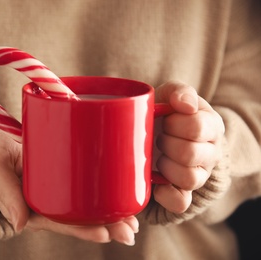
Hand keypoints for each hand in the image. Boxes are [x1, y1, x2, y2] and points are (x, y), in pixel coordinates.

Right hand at [0, 124, 138, 244]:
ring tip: (132, 223)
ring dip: (110, 216)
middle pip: (77, 220)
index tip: (105, 232)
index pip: (59, 222)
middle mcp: (46, 202)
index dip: (82, 229)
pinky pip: (83, 189)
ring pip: (84, 208)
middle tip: (129, 231)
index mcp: (30, 206)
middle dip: (105, 227)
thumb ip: (4, 192)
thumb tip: (20, 225)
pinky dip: (104, 196)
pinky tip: (122, 199)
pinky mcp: (62, 175)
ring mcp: (55, 190)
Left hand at [153, 81, 224, 212]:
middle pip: (190, 153)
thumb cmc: (163, 113)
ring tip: (157, 155)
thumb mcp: (169, 95)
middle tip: (158, 137)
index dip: (174, 123)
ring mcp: (198, 175)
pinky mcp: (183, 194)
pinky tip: (155, 180)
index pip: (198, 127)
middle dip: (166, 143)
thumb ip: (179, 91)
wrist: (155, 133)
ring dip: (165, 165)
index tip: (165, 119)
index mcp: (210, 126)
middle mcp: (210, 153)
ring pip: (189, 179)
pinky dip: (165, 194)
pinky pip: (180, 202)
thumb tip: (185, 104)